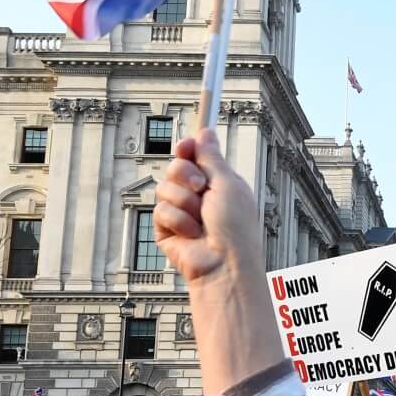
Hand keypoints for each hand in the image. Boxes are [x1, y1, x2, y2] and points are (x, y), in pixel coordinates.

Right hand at [153, 127, 261, 289]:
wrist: (223, 263)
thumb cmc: (235, 228)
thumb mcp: (227, 184)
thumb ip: (211, 158)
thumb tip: (205, 132)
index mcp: (217, 183)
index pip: (194, 157)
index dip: (187, 149)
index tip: (186, 146)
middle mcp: (198, 196)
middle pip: (175, 167)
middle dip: (184, 174)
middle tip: (199, 187)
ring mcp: (181, 212)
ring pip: (164, 188)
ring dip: (183, 201)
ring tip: (199, 219)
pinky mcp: (167, 229)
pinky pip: (160, 211)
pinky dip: (177, 220)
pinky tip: (191, 234)